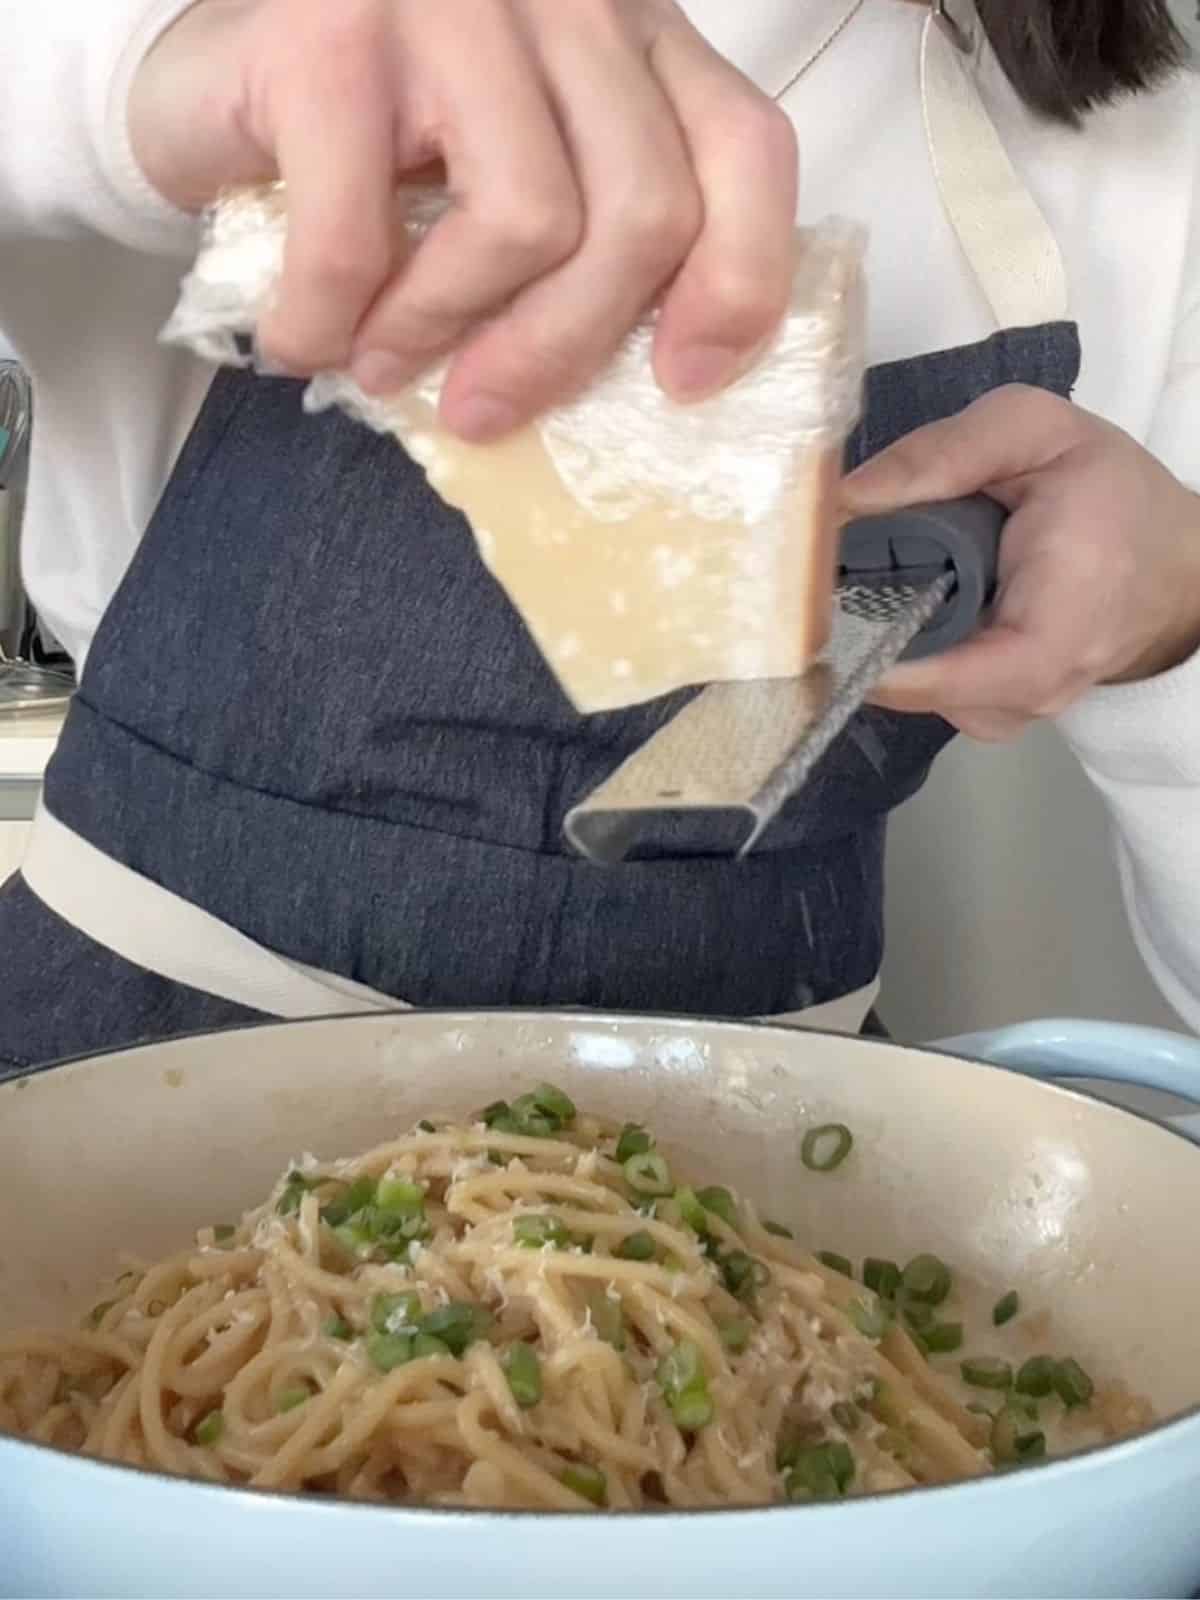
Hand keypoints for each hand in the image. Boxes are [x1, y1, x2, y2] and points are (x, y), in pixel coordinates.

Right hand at [129, 0, 797, 439]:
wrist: (207, 76)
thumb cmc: (376, 145)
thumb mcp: (516, 173)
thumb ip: (596, 231)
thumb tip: (655, 377)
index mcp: (629, 34)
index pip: (745, 152)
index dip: (736, 285)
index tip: (679, 380)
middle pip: (644, 211)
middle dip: (565, 346)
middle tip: (486, 407)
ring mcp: (451, 3)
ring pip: (530, 222)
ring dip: (442, 331)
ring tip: (381, 362)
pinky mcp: (329, 36)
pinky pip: (363, 239)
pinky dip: (326, 321)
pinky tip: (301, 338)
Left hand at [841, 386, 1199, 740]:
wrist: (1171, 564)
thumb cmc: (1109, 495)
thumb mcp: (1039, 432)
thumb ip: (946, 452)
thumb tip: (847, 497)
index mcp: (1064, 617)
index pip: (971, 675)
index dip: (894, 662)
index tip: (827, 629)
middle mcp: (1039, 686)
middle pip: (922, 683)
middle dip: (866, 633)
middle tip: (822, 583)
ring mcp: (1015, 711)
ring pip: (918, 691)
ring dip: (883, 639)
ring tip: (872, 582)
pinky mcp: (994, 715)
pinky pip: (930, 692)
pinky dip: (904, 651)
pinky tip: (903, 605)